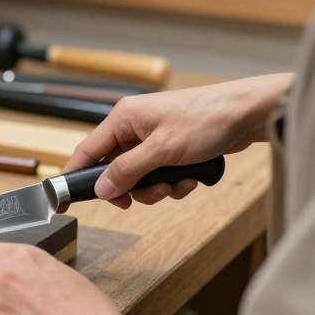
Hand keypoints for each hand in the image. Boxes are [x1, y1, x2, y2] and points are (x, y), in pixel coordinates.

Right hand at [67, 73, 291, 208]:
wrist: (247, 114)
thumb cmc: (207, 118)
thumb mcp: (162, 150)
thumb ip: (127, 170)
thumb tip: (102, 188)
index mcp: (123, 118)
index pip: (87, 151)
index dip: (76, 176)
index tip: (67, 200)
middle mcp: (134, 126)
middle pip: (115, 169)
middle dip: (133, 188)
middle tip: (148, 195)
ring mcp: (153, 137)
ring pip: (139, 177)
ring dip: (156, 188)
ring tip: (176, 184)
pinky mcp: (171, 148)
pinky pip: (159, 175)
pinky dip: (173, 182)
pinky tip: (190, 178)